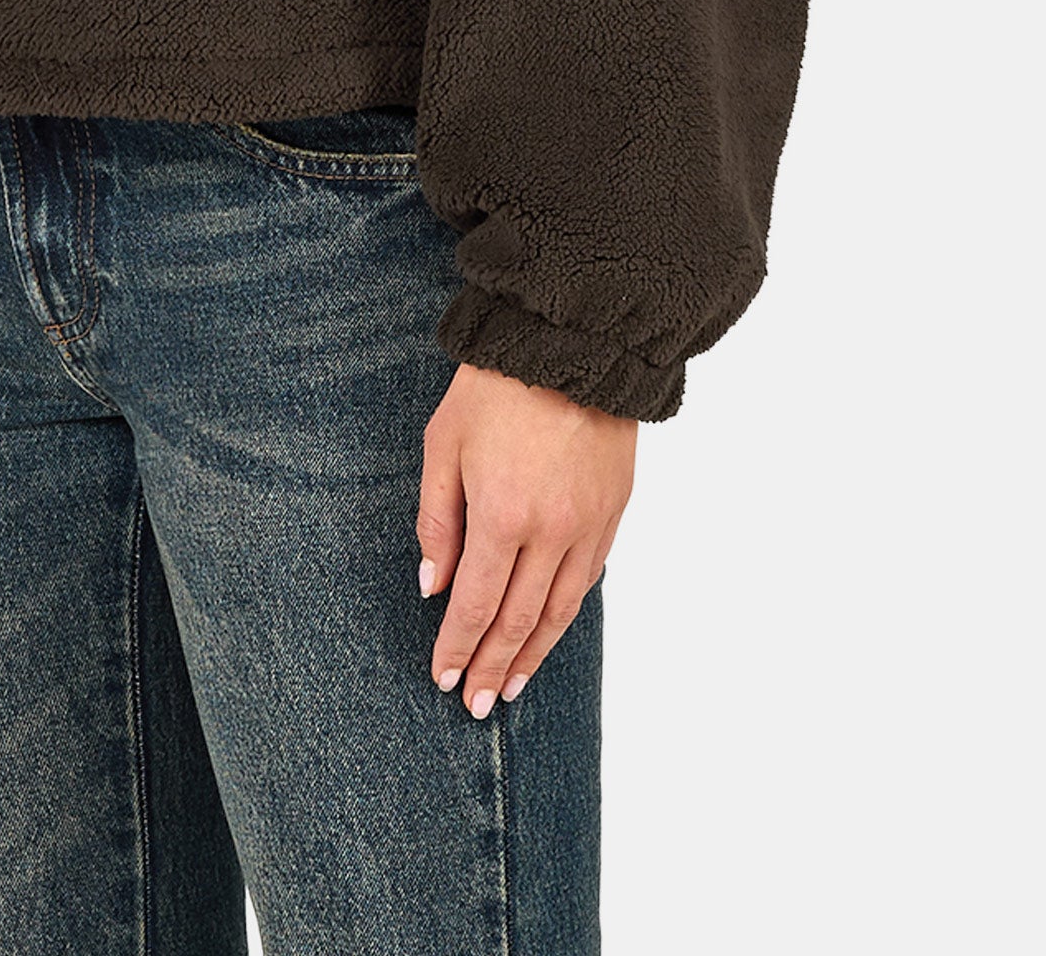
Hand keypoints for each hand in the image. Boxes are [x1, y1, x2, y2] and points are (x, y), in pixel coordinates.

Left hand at [417, 362, 635, 713]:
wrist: (572, 341)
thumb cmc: (496, 384)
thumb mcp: (444, 442)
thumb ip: (436, 520)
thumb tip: (432, 586)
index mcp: (502, 514)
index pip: (475, 604)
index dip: (458, 648)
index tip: (444, 678)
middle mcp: (551, 530)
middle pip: (518, 620)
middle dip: (494, 667)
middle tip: (477, 704)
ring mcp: (588, 524)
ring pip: (560, 610)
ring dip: (533, 654)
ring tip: (512, 686)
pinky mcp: (614, 511)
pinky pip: (589, 578)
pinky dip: (566, 613)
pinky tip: (548, 629)